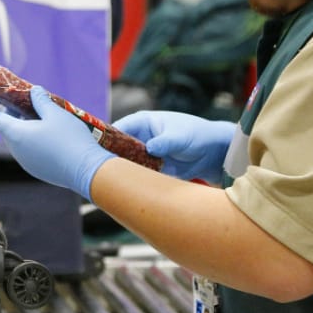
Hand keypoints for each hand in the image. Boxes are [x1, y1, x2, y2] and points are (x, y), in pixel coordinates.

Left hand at [0, 86, 113, 200]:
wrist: (86, 170)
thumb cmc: (69, 139)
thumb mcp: (55, 113)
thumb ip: (41, 101)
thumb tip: (34, 90)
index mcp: (16, 135)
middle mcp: (17, 151)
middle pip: (6, 128)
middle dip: (9, 113)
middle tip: (17, 98)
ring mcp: (26, 162)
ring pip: (18, 140)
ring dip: (22, 126)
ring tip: (35, 113)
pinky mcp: (37, 170)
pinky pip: (28, 151)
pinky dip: (31, 138)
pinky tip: (46, 132)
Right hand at [113, 111, 235, 183]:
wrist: (213, 152)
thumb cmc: (197, 135)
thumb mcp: (180, 136)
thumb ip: (165, 142)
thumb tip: (150, 148)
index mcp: (142, 122)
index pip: (117, 129)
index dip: (105, 140)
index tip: (98, 153)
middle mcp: (139, 137)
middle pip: (116, 148)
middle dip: (110, 159)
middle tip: (102, 173)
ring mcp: (143, 154)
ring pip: (125, 164)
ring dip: (121, 173)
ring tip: (114, 184)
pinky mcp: (150, 168)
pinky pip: (136, 175)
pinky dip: (133, 181)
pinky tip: (129, 189)